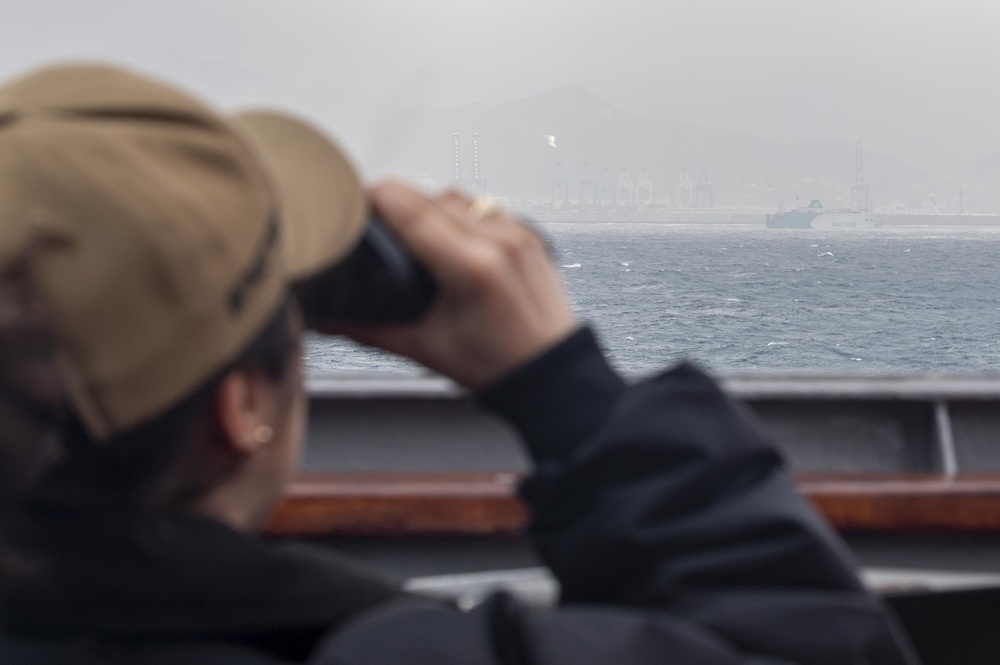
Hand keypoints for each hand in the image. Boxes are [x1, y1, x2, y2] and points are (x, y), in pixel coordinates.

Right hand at [323, 181, 576, 388]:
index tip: (351, 203)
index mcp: (471, 266)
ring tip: (412, 233)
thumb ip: (369, 330)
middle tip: (376, 225)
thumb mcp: (425, 349)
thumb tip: (327, 320)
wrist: (552, 376)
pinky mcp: (531, 235)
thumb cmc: (498, 367)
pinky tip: (450, 239)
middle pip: (429, 195)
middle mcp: (498, 241)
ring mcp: (519, 234)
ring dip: (430, 205)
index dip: (372, 198)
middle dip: (397, 204)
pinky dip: (461, 215)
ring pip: (458, 197)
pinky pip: (485, 208)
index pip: (408, 207)